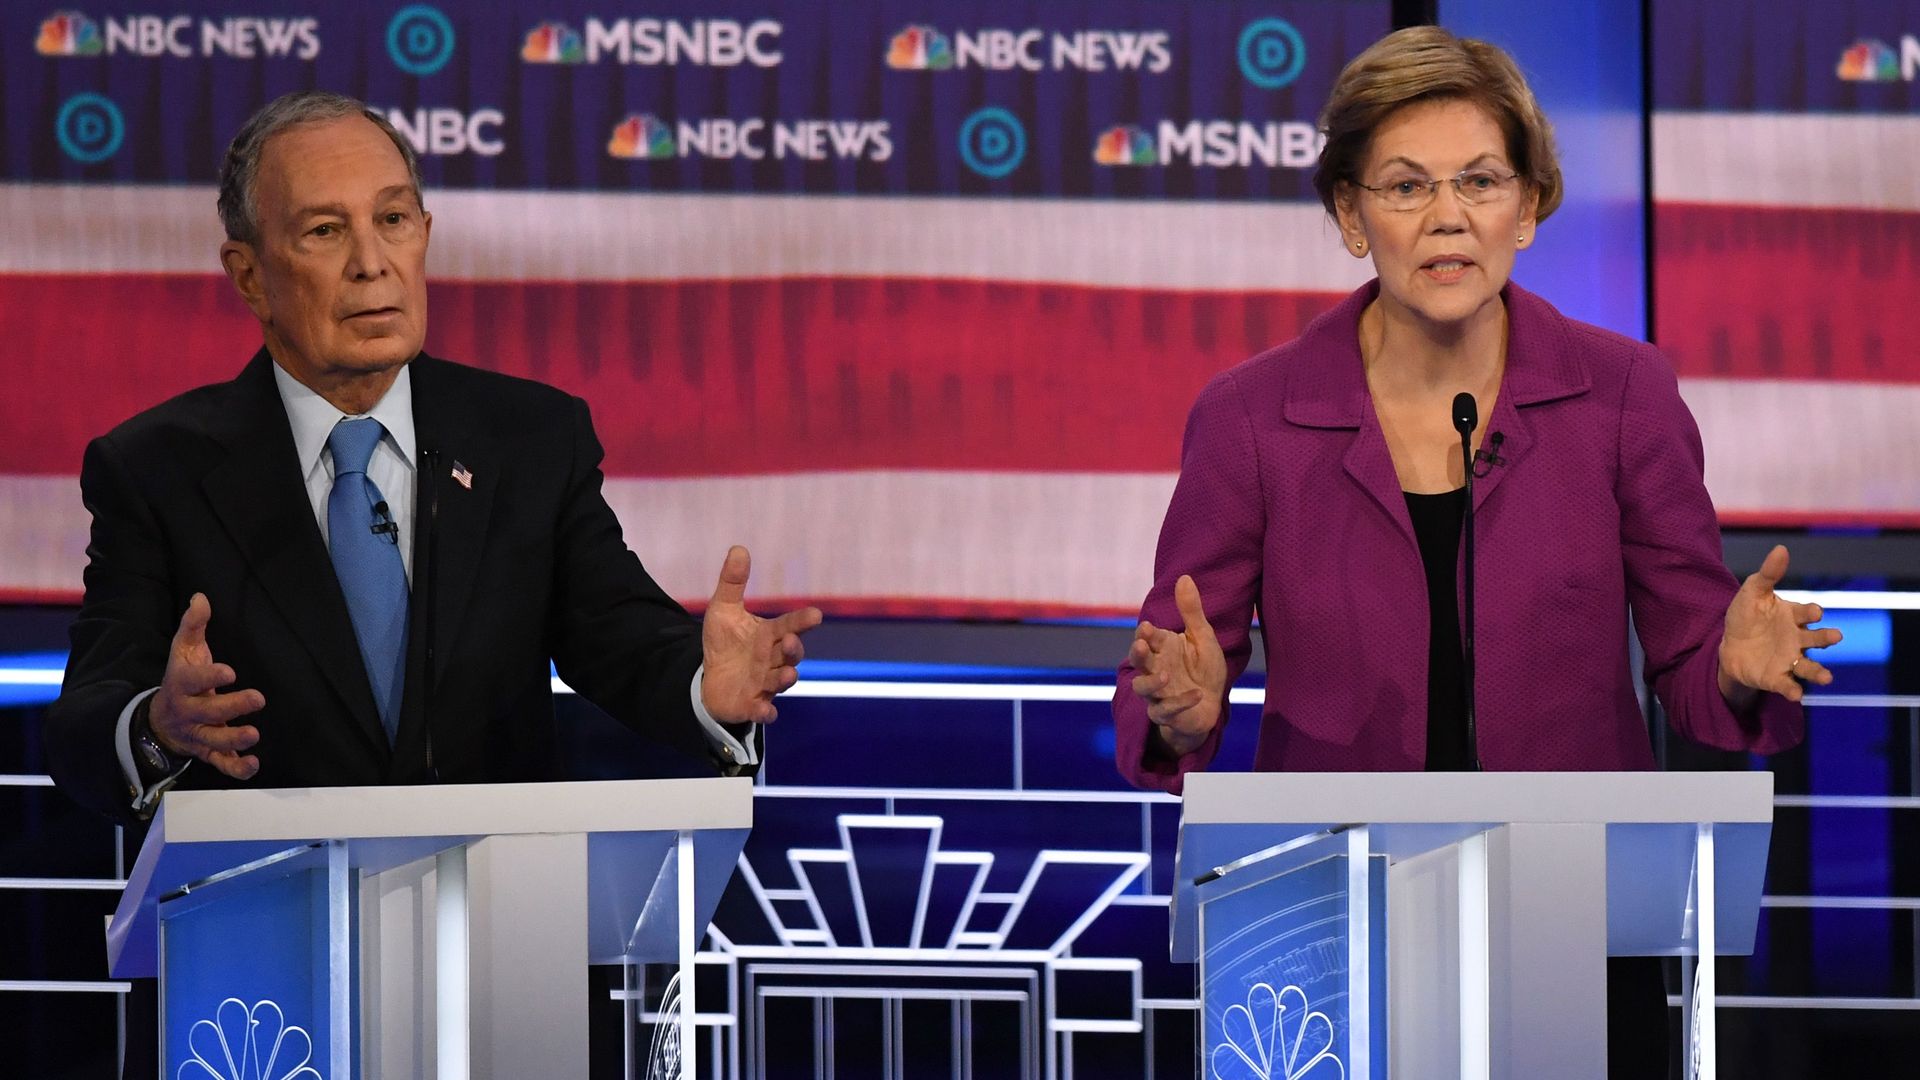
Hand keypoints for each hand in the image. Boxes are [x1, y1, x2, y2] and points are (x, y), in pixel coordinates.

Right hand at [150, 593, 263, 779]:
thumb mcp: (184, 651)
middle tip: (257, 698)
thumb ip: (193, 626)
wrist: (162, 720)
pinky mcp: (207, 753)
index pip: (191, 680)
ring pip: (213, 741)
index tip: (230, 671)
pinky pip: (220, 764)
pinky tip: (253, 764)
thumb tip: (202, 597)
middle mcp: (189, 712)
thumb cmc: (182, 679)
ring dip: (233, 740)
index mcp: (181, 685)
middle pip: (207, 712)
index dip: (209, 676)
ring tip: (253, 734)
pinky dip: (235, 768)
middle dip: (231, 707)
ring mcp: (197, 735)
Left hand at [699, 546, 823, 723]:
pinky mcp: (752, 705)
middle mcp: (773, 659)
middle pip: (791, 655)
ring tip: (788, 674)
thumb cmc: (725, 643)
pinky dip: (766, 712)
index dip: (801, 621)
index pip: (789, 625)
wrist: (710, 678)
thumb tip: (738, 548)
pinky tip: (765, 712)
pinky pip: (763, 711)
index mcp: (769, 636)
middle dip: (794, 649)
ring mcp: (764, 683)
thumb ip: (732, 582)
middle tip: (789, 641)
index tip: (814, 614)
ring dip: (785, 678)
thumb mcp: (723, 610)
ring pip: (781, 681)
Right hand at [1127, 575, 1228, 757]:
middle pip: (1138, 661)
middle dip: (1137, 654)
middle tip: (1141, 645)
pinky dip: (1180, 703)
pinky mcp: (1166, 714)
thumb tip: (1184, 576)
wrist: (1211, 705)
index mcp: (1162, 648)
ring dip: (1151, 682)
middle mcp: (1155, 668)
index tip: (1148, 627)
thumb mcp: (1203, 637)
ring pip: (1142, 688)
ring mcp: (1157, 693)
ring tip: (1166, 675)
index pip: (1147, 637)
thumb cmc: (1204, 669)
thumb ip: (1191, 610)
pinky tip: (1196, 694)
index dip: (1145, 634)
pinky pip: (1165, 711)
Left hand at [1718, 545, 1842, 705]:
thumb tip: (1781, 548)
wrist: (1729, 646)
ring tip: (1827, 678)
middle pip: (1816, 640)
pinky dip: (1792, 689)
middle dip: (1826, 638)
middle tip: (1836, 636)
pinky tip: (1797, 695)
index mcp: (1793, 616)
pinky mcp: (1776, 677)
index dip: (1811, 612)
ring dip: (1818, 672)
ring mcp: (1789, 659)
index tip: (1814, 612)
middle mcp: (1797, 639)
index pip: (1807, 613)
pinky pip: (1787, 684)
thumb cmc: (1747, 616)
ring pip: (1809, 667)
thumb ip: (1768, 574)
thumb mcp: (1752, 593)